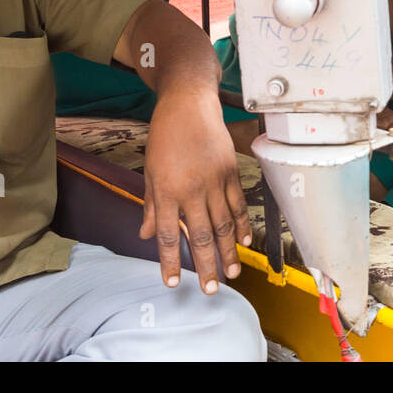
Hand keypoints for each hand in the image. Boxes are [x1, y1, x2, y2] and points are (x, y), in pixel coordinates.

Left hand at [139, 88, 251, 292]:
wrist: (188, 103)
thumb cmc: (164, 135)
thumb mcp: (150, 170)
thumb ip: (151, 205)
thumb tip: (147, 234)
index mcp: (167, 191)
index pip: (169, 235)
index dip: (169, 261)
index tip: (172, 283)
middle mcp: (191, 190)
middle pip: (201, 236)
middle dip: (207, 266)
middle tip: (211, 289)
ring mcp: (214, 181)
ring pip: (224, 225)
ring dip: (229, 252)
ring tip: (233, 273)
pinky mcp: (230, 172)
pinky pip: (238, 204)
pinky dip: (242, 224)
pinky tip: (245, 241)